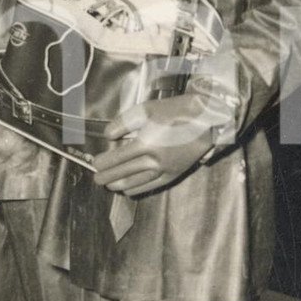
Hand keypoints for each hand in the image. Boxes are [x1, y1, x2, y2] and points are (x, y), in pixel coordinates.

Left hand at [92, 93, 220, 196]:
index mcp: (145, 144)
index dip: (103, 163)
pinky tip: (129, 190)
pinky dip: (137, 189)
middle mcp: (153, 161)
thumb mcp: (146, 110)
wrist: (206, 120)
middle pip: (123, 173)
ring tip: (109, 186)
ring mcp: (164, 170)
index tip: (94, 164)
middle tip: (96, 179)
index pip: (116, 158)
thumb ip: (123, 123)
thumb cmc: (175, 111)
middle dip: (107, 177)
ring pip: (136, 183)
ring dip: (119, 185)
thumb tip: (108, 136)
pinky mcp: (173, 174)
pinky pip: (151, 186)